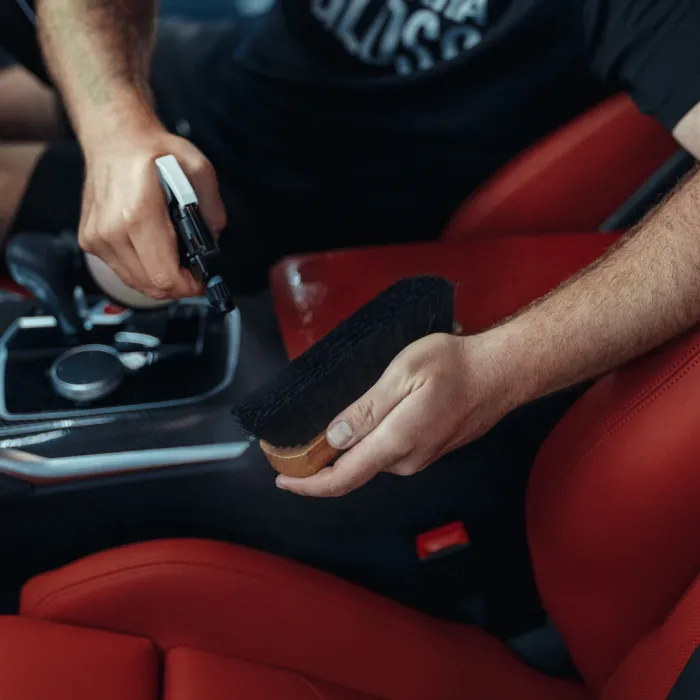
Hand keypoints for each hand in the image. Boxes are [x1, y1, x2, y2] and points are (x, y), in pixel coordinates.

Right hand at [79, 122, 225, 299]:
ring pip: (136, 283)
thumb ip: (212, 207)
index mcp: (139, 213)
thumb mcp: (198, 168)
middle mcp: (113, 229)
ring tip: (174, 260)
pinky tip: (153, 252)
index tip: (201, 280)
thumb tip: (214, 238)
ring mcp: (97, 237)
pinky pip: (122, 271)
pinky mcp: (90, 240)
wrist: (115, 138)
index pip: (164, 274)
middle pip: (152, 285)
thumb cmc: (153, 151)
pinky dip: (142, 269)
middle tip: (192, 272)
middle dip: (178, 284)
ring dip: (160, 278)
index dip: (188, 285)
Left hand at [276, 333, 515, 496]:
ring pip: (370, 459)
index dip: (308, 484)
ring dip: (345, 451)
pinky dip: (366, 445)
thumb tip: (334, 439)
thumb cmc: (455, 366)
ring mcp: (420, 457)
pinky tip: (362, 424)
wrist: (500, 372)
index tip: (282, 479)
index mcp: (396, 442)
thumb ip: (366, 411)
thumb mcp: (402, 375)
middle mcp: (407, 460)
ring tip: (326, 430)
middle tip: (295, 446)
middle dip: (321, 463)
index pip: (343, 478)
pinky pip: (388, 452)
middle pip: (353, 470)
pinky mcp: (428, 450)